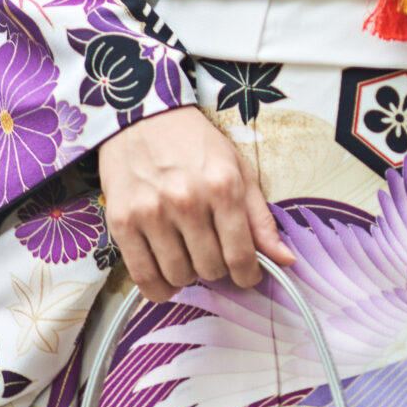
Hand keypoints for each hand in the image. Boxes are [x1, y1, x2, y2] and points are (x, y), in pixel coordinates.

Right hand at [98, 104, 294, 303]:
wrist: (140, 118)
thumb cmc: (194, 144)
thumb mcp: (237, 170)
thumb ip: (260, 219)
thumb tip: (285, 259)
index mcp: (222, 186)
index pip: (240, 254)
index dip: (248, 275)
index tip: (247, 276)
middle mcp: (186, 201)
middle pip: (210, 268)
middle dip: (217, 268)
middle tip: (212, 253)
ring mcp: (150, 212)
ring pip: (178, 275)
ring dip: (188, 275)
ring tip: (188, 256)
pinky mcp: (121, 221)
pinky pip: (143, 277)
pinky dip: (158, 288)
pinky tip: (166, 279)